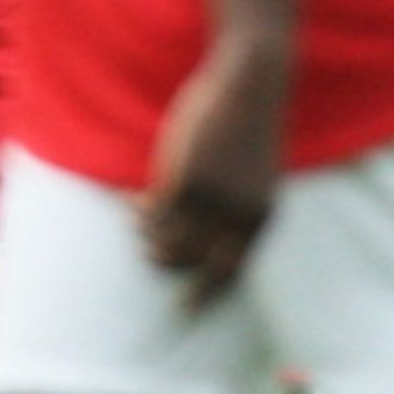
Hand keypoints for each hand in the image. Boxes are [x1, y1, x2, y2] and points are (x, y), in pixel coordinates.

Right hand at [142, 39, 287, 308]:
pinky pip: (154, 213)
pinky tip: (131, 200)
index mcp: (262, 216)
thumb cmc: (248, 122)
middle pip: (195, 262)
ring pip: (169, 240)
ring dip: (147, 235)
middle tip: (146, 254)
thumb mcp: (252, 172)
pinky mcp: (186, 182)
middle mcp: (239, 217)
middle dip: (166, 263)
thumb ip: (234, 202)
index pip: (234, 270)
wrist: (250, 84)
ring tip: (135, 220)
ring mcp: (213, 201)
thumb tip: (199, 228)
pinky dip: (139, 212)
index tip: (185, 309)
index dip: (207, 292)